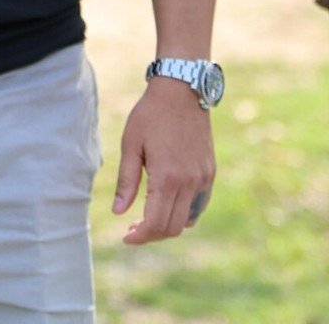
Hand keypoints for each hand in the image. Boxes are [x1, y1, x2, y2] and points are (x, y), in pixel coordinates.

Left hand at [112, 78, 215, 243]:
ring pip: (188, 219)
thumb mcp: (131, 145)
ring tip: (148, 216)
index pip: (155, 224)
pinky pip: (199, 205)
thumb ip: (126, 182)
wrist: (182, 91)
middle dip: (151, 234)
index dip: (140, 236)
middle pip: (172, 228)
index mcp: (167, 178)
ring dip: (168, 225)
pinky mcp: (209, 173)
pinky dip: (184, 213)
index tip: (126, 236)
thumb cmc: (150, 115)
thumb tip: (118, 212)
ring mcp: (203, 179)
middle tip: (133, 228)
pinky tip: (167, 204)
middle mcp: (190, 183)